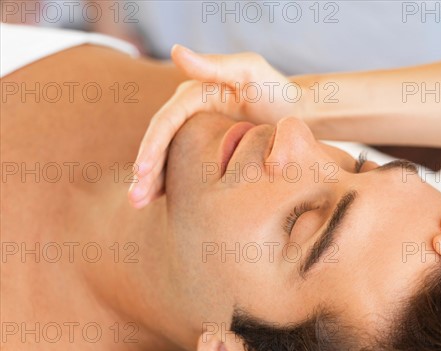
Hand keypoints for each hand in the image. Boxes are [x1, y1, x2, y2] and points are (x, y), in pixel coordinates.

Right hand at [129, 45, 298, 207]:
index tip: (141, 171)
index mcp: (193, 94)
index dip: (151, 146)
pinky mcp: (205, 149)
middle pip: (159, 143)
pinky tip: (158, 202)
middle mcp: (189, 113)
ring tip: (138, 204)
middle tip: (135, 199)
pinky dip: (169, 184)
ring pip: (166, 158)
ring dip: (151, 181)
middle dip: (144, 170)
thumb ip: (215, 65)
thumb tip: (175, 50)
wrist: (298, 113)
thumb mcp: (250, 71)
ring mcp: (196, 133)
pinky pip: (182, 166)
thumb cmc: (277, 90)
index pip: (165, 122)